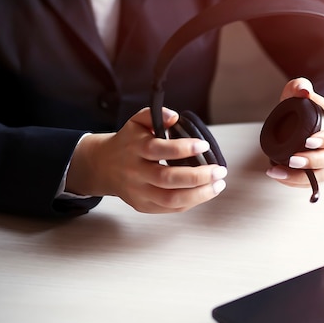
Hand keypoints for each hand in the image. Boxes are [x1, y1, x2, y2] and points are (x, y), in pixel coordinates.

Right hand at [66, 107, 227, 212]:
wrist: (103, 166)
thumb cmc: (128, 142)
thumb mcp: (137, 122)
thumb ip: (155, 114)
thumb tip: (174, 117)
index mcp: (135, 149)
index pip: (159, 149)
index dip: (183, 148)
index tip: (203, 145)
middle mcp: (135, 172)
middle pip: (168, 179)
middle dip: (199, 176)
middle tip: (219, 170)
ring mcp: (139, 192)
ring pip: (171, 199)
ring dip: (200, 194)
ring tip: (218, 184)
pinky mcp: (143, 206)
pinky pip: (170, 208)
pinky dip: (191, 202)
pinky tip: (205, 192)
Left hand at [265, 77, 323, 187]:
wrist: (289, 123)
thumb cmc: (297, 107)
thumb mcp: (295, 93)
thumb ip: (299, 86)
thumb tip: (303, 91)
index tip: (309, 141)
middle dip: (314, 161)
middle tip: (293, 160)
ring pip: (322, 175)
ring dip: (301, 176)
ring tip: (279, 171)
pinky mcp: (315, 174)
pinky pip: (308, 183)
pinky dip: (292, 181)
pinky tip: (276, 175)